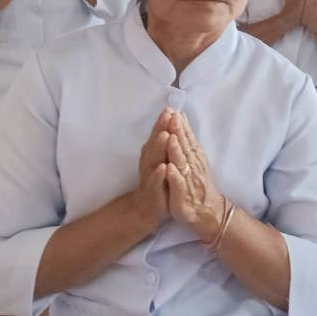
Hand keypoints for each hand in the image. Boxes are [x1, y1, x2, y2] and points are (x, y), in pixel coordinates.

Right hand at [131, 110, 170, 227]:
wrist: (146, 208)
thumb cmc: (158, 180)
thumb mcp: (161, 159)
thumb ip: (164, 142)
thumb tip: (170, 120)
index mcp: (153, 153)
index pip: (158, 135)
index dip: (163, 122)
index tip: (170, 108)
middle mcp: (149, 162)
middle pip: (155, 142)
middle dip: (161, 128)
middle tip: (167, 115)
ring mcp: (149, 175)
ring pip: (153, 159)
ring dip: (159, 147)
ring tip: (165, 135)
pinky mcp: (152, 190)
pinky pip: (155, 181)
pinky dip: (158, 174)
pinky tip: (163, 167)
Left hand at [162, 110, 224, 241]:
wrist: (204, 209)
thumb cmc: (195, 181)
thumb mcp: (192, 157)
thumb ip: (187, 138)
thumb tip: (181, 116)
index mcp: (193, 156)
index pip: (187, 138)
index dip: (181, 125)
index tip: (174, 111)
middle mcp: (192, 165)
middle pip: (185, 147)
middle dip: (179, 133)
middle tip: (173, 118)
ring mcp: (188, 180)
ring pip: (182, 163)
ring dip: (176, 151)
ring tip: (171, 139)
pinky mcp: (182, 195)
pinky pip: (178, 184)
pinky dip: (174, 176)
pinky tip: (170, 169)